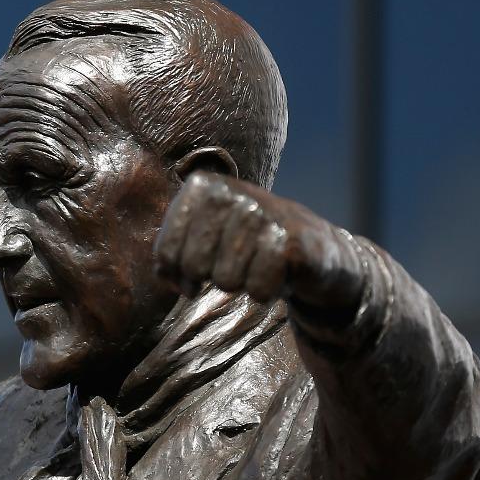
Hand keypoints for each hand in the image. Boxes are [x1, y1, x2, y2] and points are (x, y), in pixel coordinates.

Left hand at [154, 171, 363, 318]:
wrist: (315, 247)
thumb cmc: (249, 244)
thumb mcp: (205, 238)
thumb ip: (173, 253)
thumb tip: (164, 275)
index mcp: (202, 187)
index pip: (166, 252)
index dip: (177, 276)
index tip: (194, 274)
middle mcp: (231, 193)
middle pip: (194, 267)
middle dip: (211, 279)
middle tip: (234, 267)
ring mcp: (262, 213)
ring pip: (226, 281)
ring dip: (243, 284)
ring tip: (258, 264)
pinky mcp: (290, 239)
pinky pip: (258, 290)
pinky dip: (267, 292)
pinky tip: (279, 273)